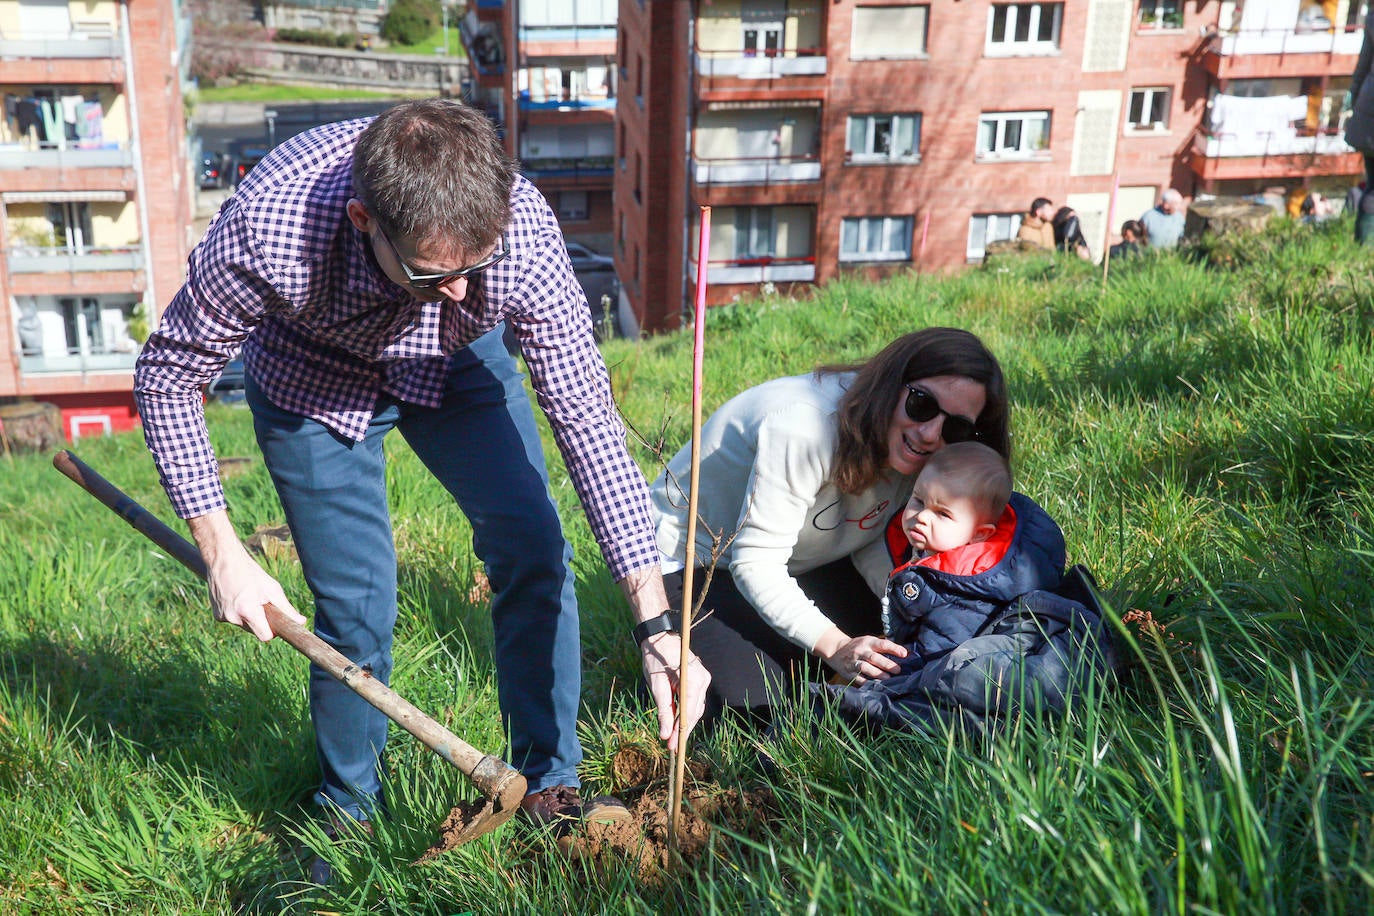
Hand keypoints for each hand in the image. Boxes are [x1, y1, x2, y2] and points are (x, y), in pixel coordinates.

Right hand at [189, 511, 306, 641]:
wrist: (223, 561)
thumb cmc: (251, 573)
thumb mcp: (272, 589)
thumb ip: (286, 608)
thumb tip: (301, 622)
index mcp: (248, 611)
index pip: (265, 637)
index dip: (272, 632)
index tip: (276, 624)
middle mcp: (233, 617)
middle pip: (255, 630)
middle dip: (261, 621)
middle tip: (261, 603)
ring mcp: (223, 617)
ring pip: (244, 625)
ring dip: (249, 616)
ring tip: (248, 597)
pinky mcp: (216, 616)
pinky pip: (234, 620)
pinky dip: (238, 613)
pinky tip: (237, 597)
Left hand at [639, 631, 710, 747]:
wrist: (659, 639)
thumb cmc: (655, 659)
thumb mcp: (657, 686)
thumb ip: (663, 710)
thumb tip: (664, 733)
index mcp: (693, 679)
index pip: (689, 711)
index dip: (680, 730)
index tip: (671, 745)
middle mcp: (703, 679)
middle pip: (694, 711)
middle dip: (682, 729)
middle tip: (670, 745)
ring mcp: (703, 678)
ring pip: (695, 707)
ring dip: (684, 722)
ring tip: (672, 737)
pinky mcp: (700, 679)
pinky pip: (694, 700)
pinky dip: (686, 711)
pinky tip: (677, 722)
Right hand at [823, 634, 906, 684]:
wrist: (836, 650)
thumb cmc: (859, 647)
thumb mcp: (869, 642)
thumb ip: (883, 648)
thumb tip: (904, 655)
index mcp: (868, 642)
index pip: (882, 644)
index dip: (894, 648)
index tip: (904, 654)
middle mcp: (860, 651)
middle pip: (874, 657)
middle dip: (887, 664)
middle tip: (898, 670)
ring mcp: (854, 662)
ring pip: (865, 668)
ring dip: (877, 673)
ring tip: (888, 678)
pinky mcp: (849, 672)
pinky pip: (858, 678)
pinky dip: (867, 682)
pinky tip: (876, 685)